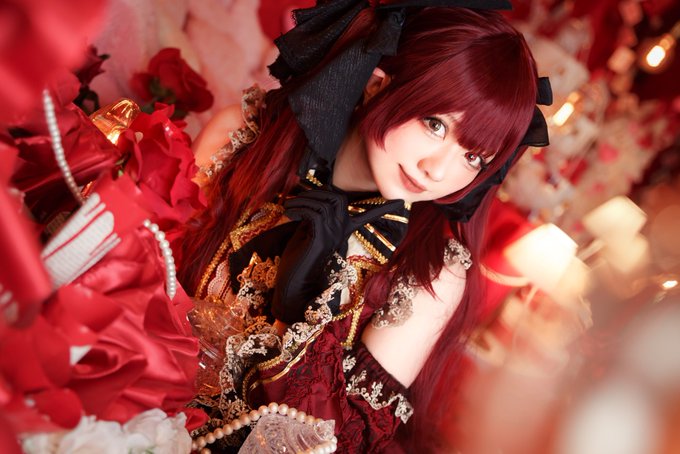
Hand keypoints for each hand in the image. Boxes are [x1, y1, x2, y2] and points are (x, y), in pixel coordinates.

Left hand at [272, 187, 403, 323]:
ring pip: (326, 203)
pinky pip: (315, 213)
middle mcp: (342, 234)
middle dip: (316, 192)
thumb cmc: (298, 263)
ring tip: (289, 207)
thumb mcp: (308, 235)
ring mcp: (334, 236)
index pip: (368, 217)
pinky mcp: (322, 240)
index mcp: (343, 233)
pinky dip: (299, 208)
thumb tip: (310, 200)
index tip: (401, 202)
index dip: (383, 209)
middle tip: (297, 200)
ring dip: (303, 200)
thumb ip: (314, 218)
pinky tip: (290, 214)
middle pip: (339, 199)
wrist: (295, 290)